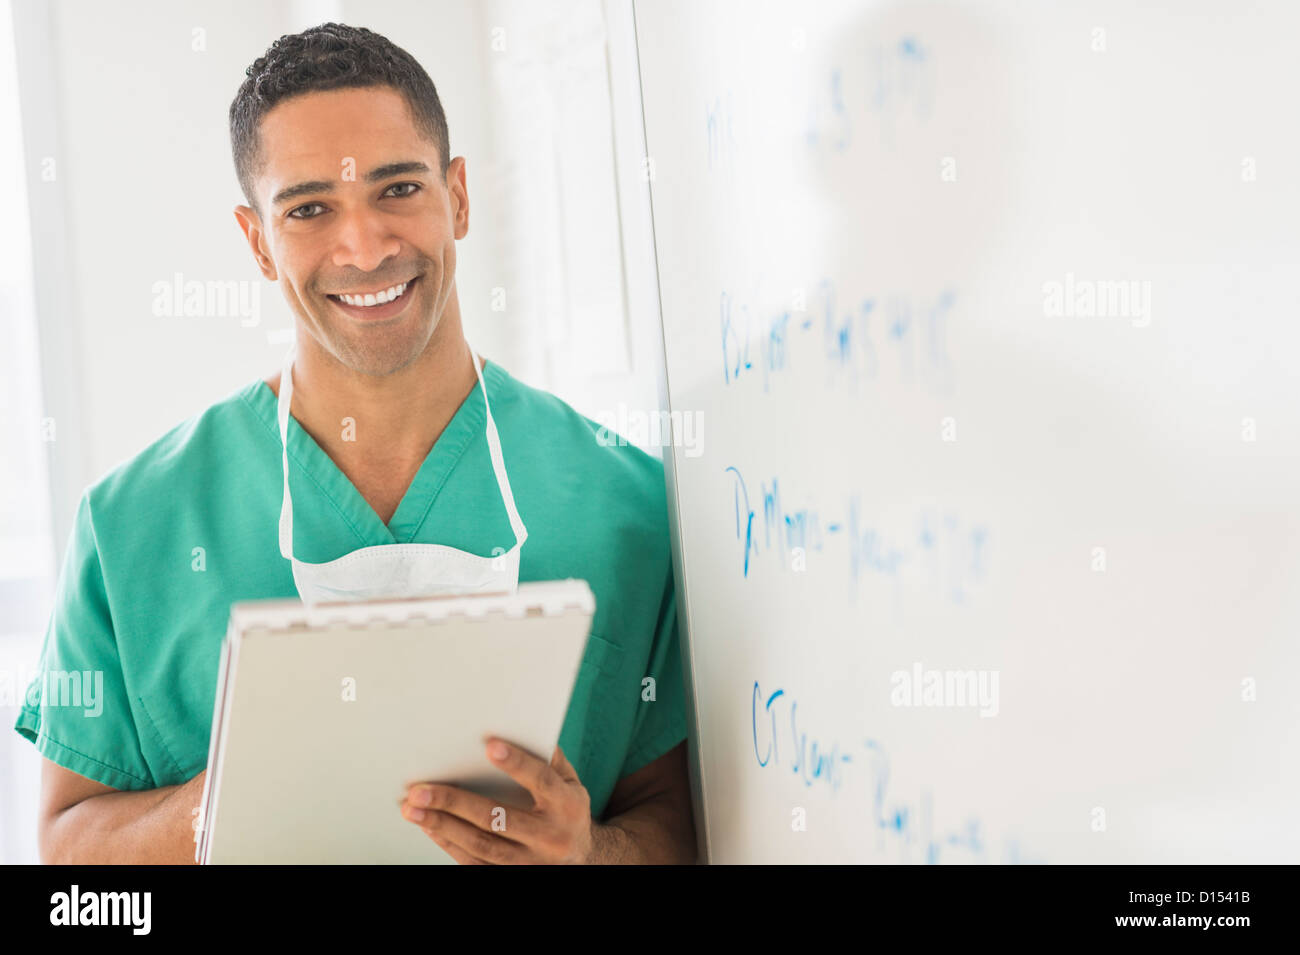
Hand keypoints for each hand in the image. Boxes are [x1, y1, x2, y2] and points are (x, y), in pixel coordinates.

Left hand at [400, 739, 593, 863]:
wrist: (583, 861)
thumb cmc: (568, 811)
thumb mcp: (571, 782)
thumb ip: (550, 758)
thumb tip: (523, 726)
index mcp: (567, 805)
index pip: (541, 781)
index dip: (517, 763)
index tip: (490, 745)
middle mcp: (550, 837)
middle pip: (497, 819)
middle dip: (455, 802)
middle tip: (420, 790)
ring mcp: (530, 862)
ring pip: (481, 845)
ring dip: (442, 826)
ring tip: (413, 810)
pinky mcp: (512, 876)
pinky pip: (475, 863)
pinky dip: (449, 844)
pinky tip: (430, 828)